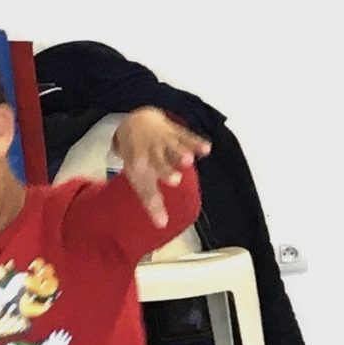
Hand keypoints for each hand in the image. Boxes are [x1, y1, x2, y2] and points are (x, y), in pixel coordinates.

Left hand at [111, 108, 208, 229]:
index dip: (152, 206)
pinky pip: (185, 136)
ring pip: (170, 147)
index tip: (162, 223)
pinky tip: (206, 149)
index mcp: (137, 167)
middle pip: (156, 163)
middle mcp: (149, 153)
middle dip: (165, 171)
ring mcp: (161, 141)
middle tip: (174, 180)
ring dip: (179, 153)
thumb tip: (161, 224)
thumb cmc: (139, 155)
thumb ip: (151, 197)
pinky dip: (196, 142)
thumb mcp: (138, 174)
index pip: (144, 188)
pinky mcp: (175, 132)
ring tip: (188, 161)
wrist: (137, 121)